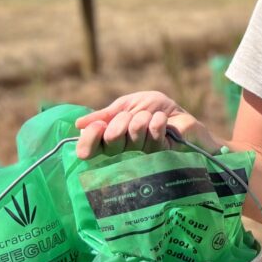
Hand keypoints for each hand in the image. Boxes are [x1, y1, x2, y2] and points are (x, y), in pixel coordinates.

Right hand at [74, 91, 219, 158]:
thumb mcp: (128, 105)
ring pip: (133, 134)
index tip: (98, 127)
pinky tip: (163, 122)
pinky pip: (153, 133)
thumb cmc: (156, 110)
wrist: (183, 117)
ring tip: (152, 118)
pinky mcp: (161, 155)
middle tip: (135, 117)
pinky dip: (158, 121)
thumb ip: (106, 114)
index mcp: (110, 140)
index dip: (90, 138)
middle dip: (123, 120)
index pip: (89, 149)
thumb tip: (78, 124)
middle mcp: (123, 152)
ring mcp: (142, 156)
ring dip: (143, 118)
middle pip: (111, 139)